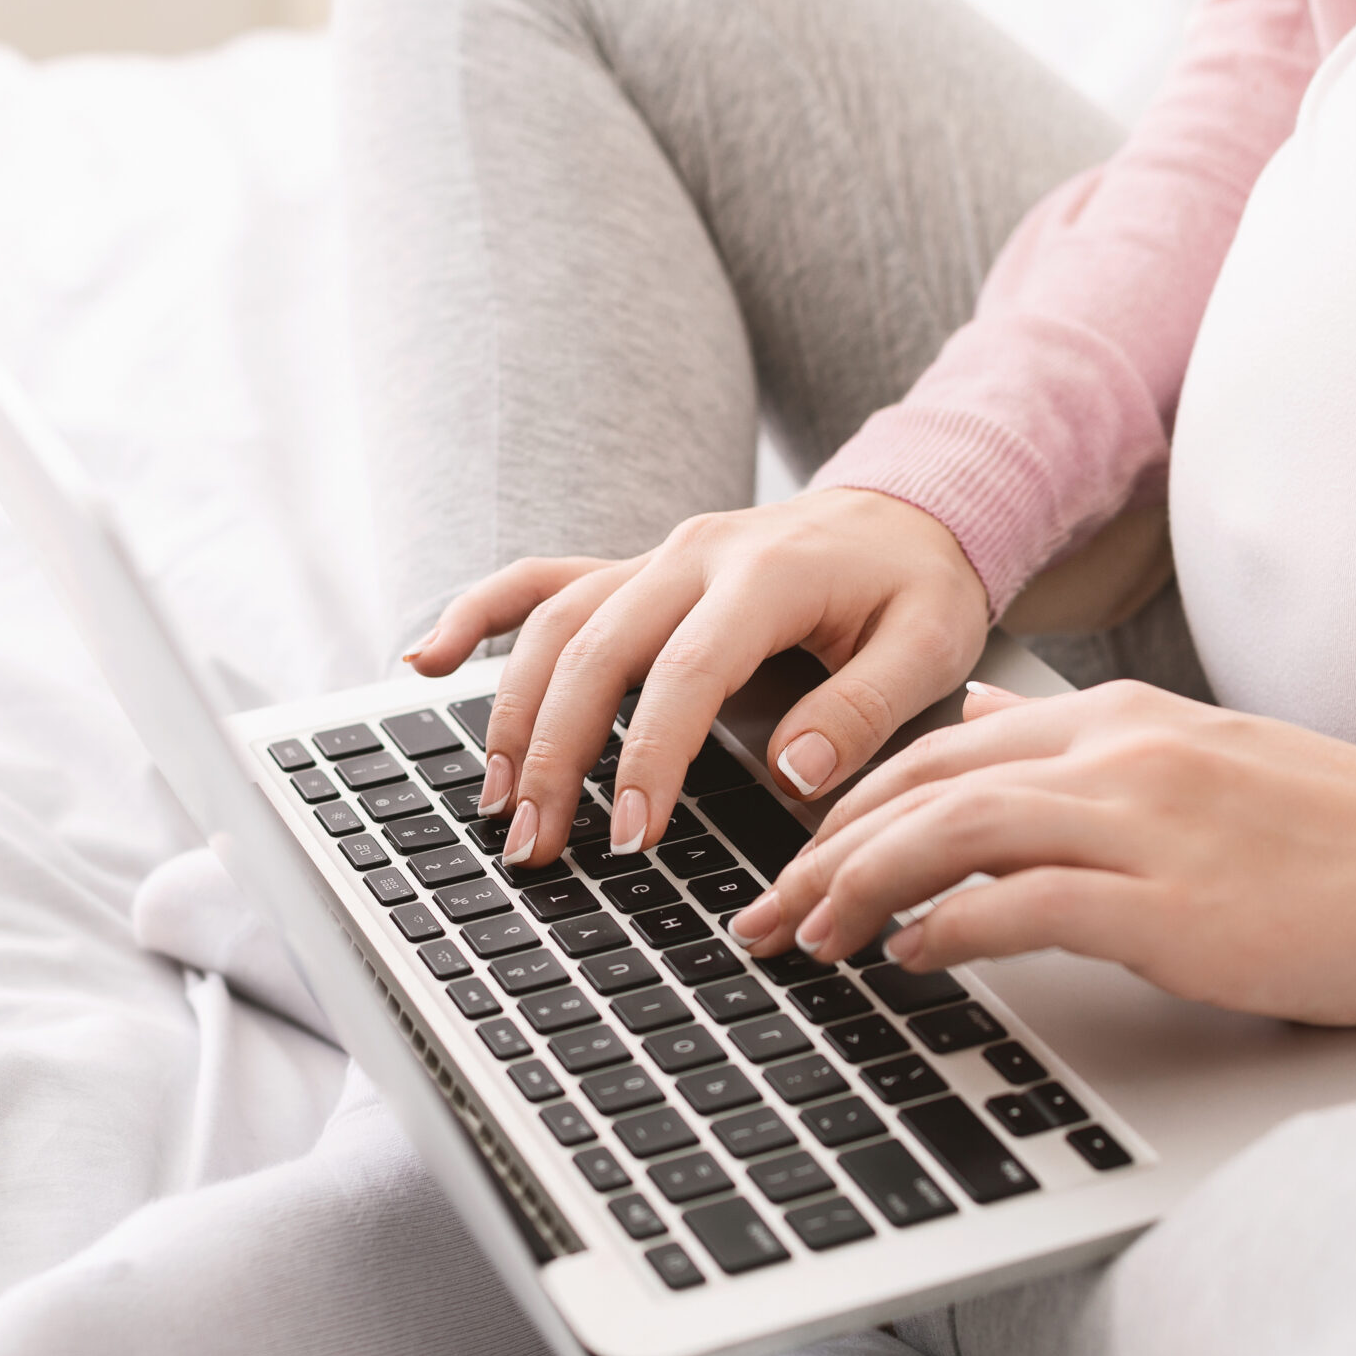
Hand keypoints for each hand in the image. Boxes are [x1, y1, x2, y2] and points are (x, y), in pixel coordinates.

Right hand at [403, 489, 988, 868]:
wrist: (912, 511)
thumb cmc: (919, 586)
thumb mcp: (931, 645)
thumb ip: (866, 708)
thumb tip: (793, 772)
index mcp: (765, 576)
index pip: (686, 671)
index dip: (650, 757)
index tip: (631, 836)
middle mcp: (693, 556)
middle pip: (594, 649)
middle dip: (556, 754)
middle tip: (538, 844)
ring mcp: (654, 558)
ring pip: (555, 623)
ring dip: (513, 712)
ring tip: (499, 800)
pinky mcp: (635, 570)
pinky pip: (540, 580)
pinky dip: (478, 615)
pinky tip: (424, 659)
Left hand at [727, 680, 1355, 1024]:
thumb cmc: (1322, 834)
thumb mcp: (1188, 759)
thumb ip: (1076, 745)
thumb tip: (979, 721)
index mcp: (1118, 720)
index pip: (940, 744)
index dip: (849, 803)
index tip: (793, 855)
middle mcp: (1119, 753)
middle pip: (922, 782)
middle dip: (822, 849)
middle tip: (763, 911)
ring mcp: (1146, 823)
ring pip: (952, 830)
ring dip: (860, 887)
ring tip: (810, 939)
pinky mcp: (1173, 903)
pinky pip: (1024, 905)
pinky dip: (950, 929)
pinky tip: (909, 959)